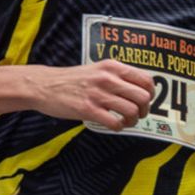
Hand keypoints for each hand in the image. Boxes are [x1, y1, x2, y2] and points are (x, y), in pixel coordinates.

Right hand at [34, 60, 153, 129]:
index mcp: (112, 66)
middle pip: (143, 97)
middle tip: (136, 114)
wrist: (44, 85)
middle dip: (144, 110)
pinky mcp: (88, 110)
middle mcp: (108, 78)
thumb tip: (140, 90)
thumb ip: (117, 76)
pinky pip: (115, 123)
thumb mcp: (97, 69)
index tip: (144, 101)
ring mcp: (98, 94)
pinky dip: (118, 127)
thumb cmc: (73, 80)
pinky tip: (112, 125)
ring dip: (132, 121)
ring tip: (124, 121)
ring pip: (132, 111)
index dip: (150, 94)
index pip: (146, 80)